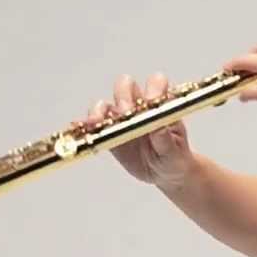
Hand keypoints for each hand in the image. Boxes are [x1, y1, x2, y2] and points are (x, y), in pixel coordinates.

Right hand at [77, 73, 196, 189]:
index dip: (152, 88)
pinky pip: (95, 125)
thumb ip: (165, 139)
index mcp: (161, 104)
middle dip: (123, 96)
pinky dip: (86, 125)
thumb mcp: (174, 151)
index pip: (156, 83)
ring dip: (99, 110)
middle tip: (124, 113)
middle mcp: (139, 105)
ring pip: (106, 103)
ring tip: (96, 122)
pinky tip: (81, 128)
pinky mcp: (109, 132)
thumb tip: (158, 126)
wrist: (165, 173)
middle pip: (125, 86)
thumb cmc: (175, 157)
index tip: (150, 101)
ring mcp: (122, 118)